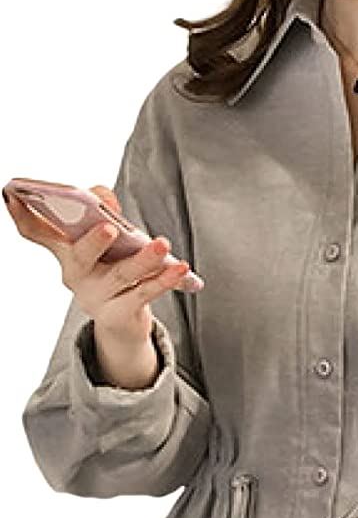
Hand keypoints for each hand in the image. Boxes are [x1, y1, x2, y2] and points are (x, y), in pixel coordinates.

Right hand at [3, 182, 188, 346]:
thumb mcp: (107, 242)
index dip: (22, 215)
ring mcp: (96, 297)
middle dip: (94, 241)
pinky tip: (180, 267)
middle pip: (80, 256)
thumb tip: (106, 200)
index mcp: (65, 252)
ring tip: (162, 244)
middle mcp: (75, 276)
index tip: (13, 195)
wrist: (123, 322)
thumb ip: (103, 215)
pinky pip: (143, 293)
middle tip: (108, 227)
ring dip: (143, 259)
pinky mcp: (120, 314)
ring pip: (120, 276)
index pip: (36, 233)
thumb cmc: (113, 269)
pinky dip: (163, 279)